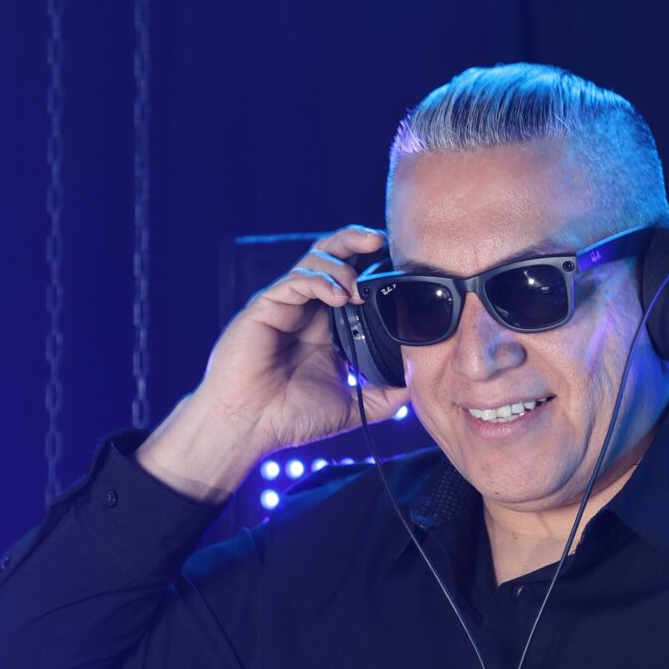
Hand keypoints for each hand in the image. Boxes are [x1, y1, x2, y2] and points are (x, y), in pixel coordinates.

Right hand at [198, 223, 406, 452]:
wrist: (249, 428)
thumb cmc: (291, 417)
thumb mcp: (353, 406)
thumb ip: (386, 395)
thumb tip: (418, 385)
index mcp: (325, 327)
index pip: (350, 280)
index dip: (372, 267)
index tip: (399, 265)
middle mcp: (305, 309)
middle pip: (331, 256)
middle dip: (356, 240)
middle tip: (382, 240)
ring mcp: (284, 305)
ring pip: (313, 259)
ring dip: (341, 265)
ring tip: (358, 289)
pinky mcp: (265, 307)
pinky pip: (295, 279)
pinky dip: (320, 280)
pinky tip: (339, 296)